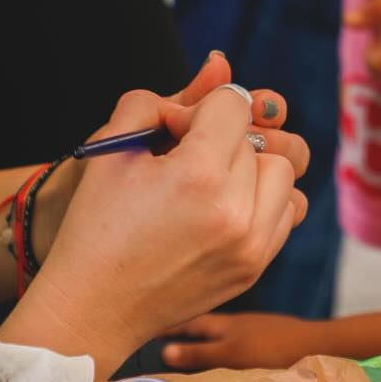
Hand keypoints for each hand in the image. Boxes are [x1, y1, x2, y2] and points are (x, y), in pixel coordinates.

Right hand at [31, 53, 308, 260]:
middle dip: (221, 139)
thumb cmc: (95, 223)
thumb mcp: (111, 149)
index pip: (232, 105)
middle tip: (182, 159)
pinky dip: (264, 200)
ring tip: (211, 182)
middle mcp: (233, 212)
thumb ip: (153, 100)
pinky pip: (287, 212)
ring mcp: (250, 246)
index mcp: (196, 176)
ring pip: (283, 173)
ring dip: (252, 167)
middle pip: (257, 140)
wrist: (93, 306)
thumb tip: (214, 75)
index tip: (172, 130)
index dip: (198, 109)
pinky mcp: (255, 268)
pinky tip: (226, 206)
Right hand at [159, 311, 327, 370]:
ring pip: (218, 329)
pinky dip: (221, 341)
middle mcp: (234, 321)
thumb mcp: (232, 356)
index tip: (144, 322)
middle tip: (159, 331)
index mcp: (222, 323)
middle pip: (201, 323)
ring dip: (201, 334)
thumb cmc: (274, 350)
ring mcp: (251, 326)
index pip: (186, 322)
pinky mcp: (265, 335)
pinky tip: (224, 350)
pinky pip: (233, 336)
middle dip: (180, 327)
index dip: (166, 324)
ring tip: (186, 342)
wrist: (317, 346)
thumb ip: (200, 354)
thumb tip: (164, 351)